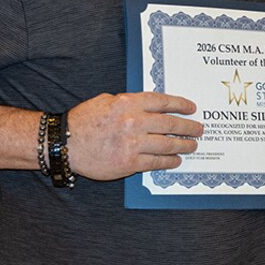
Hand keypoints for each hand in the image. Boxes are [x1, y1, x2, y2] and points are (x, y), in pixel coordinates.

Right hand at [64, 92, 200, 179]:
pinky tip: (175, 160)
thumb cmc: (83, 121)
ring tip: (192, 145)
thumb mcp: (106, 101)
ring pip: (168, 144)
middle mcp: (134, 122)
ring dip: (184, 145)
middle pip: (171, 124)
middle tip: (199, 129)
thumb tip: (151, 105)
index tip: (192, 108)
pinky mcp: (129, 163)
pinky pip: (156, 162)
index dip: (181, 105)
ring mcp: (133, 143)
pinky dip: (169, 161)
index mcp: (129, 103)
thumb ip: (129, 102)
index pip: (163, 102)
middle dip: (189, 127)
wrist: (64, 144)